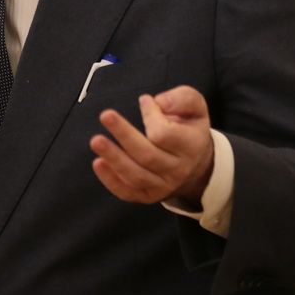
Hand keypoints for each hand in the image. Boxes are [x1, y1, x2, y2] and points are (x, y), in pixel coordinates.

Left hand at [90, 85, 213, 206]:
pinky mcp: (148, 195)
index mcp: (191, 146)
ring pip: (136, 175)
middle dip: (124, 135)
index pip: (165, 134)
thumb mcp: (196, 107)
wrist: (197, 165)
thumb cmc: (189, 129)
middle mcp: (178, 169)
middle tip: (106, 115)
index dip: (151, 116)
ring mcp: (163, 185)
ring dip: (114, 158)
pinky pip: (128, 192)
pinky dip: (111, 180)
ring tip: (96, 140)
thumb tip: (158, 102)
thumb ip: (182, 98)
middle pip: (147, 155)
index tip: (145, 100)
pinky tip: (98, 162)